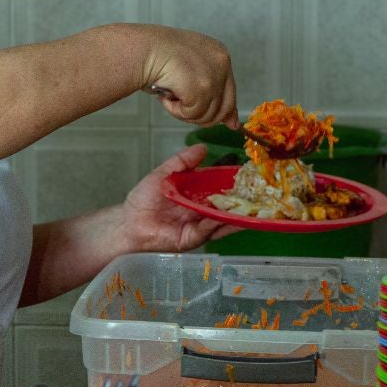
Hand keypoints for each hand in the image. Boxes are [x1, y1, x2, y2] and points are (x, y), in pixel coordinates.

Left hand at [118, 144, 240, 252]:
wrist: (128, 222)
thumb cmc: (143, 200)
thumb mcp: (163, 174)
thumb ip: (182, 162)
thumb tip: (202, 147)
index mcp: (197, 196)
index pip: (219, 187)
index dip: (233, 181)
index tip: (247, 173)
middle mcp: (202, 212)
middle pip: (227, 205)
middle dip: (242, 200)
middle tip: (258, 190)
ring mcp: (199, 226)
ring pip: (223, 220)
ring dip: (237, 214)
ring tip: (252, 205)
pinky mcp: (193, 239)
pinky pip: (208, 230)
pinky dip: (218, 223)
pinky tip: (225, 215)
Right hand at [142, 27, 239, 128]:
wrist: (141, 49)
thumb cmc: (155, 56)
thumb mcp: (187, 68)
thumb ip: (209, 89)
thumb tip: (232, 124)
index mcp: (218, 53)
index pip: (230, 91)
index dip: (224, 111)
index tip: (227, 124)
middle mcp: (221, 62)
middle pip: (224, 108)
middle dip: (202, 116)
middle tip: (181, 108)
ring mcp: (213, 75)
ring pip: (207, 115)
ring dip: (184, 112)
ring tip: (169, 96)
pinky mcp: (202, 88)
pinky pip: (192, 114)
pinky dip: (175, 111)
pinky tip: (165, 97)